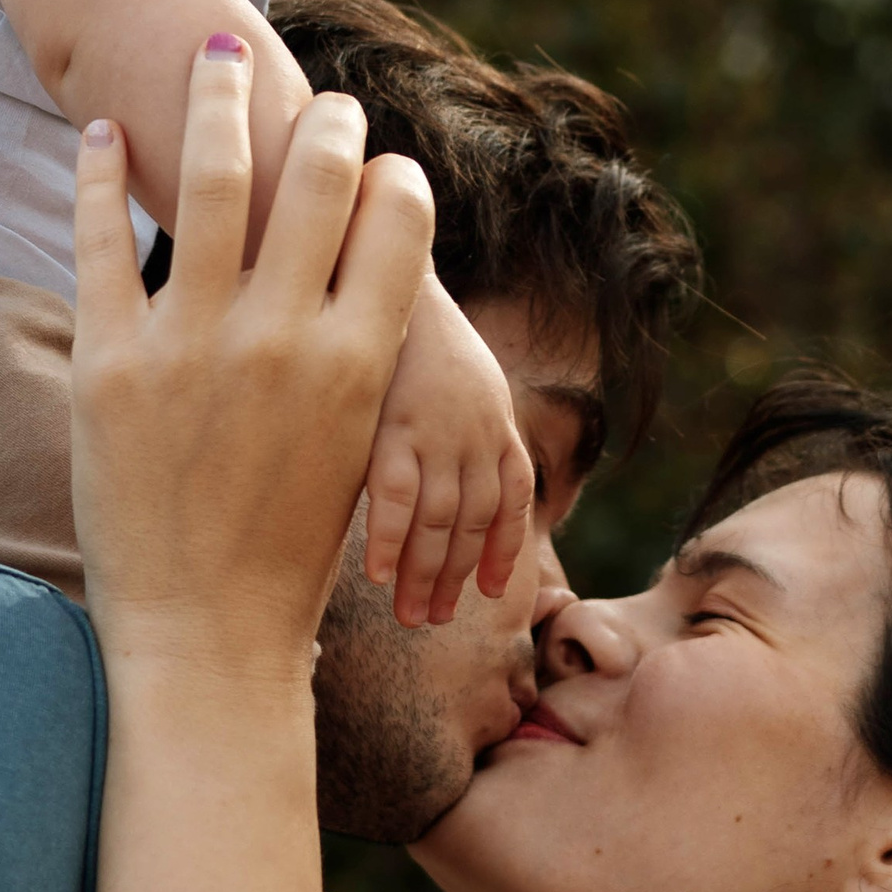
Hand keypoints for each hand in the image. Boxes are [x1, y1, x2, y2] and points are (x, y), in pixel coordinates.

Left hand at [70, 40, 431, 675]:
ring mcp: (192, 346)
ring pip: (210, 181)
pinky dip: (101, 177)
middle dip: (320, 122)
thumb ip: (356, 353)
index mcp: (357, 361)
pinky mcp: (110, 362)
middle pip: (315, 180)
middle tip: (310, 95)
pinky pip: (100, 241)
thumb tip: (363, 274)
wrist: (207, 638)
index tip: (377, 156)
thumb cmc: (291, 551)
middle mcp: (283, 340)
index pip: (394, 218)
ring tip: (209, 58)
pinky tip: (102, 136)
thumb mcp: (353, 446)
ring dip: (213, 102)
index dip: (391, 173)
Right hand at [363, 274, 534, 629]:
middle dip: (456, 578)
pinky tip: (378, 576)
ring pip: (438, 523)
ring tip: (412, 616)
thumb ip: (463, 426)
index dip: (504, 549)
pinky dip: (390, 541)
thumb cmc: (411, 327)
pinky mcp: (390, 423)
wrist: (383, 271)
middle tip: (435, 620)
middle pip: (472, 523)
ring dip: (426, 576)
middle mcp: (475, 433)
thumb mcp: (462, 374)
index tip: (493, 592)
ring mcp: (435, 431)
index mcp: (496, 421)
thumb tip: (449, 475)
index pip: (513, 500)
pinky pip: (395, 498)